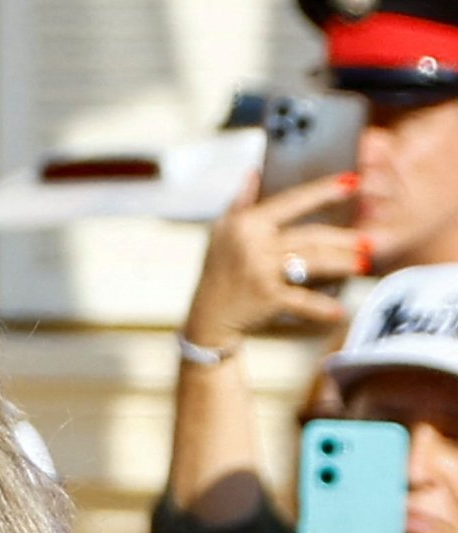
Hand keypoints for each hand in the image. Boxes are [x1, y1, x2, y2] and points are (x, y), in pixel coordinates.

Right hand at [185, 172, 364, 345]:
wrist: (207, 318)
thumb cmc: (216, 273)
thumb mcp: (221, 232)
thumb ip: (240, 201)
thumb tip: (255, 171)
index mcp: (248, 223)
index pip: (292, 201)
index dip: (323, 191)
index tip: (352, 183)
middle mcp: (255, 244)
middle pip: (310, 236)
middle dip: (342, 239)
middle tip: (367, 240)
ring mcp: (262, 272)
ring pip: (312, 262)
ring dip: (341, 263)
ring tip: (362, 263)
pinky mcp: (267, 299)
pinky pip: (301, 301)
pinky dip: (321, 308)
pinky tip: (339, 312)